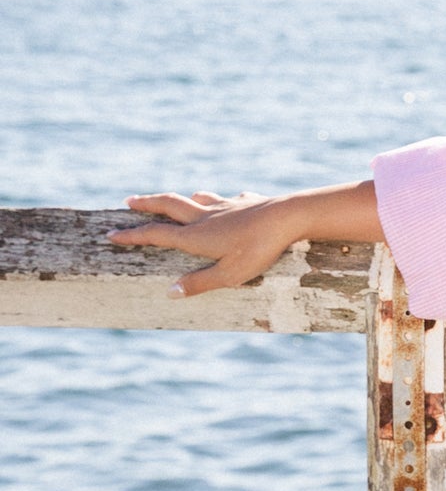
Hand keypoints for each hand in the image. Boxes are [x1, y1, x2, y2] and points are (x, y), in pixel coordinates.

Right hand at [107, 191, 300, 296]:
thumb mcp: (228, 275)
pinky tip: (231, 200)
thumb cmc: (259, 249)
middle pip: (169, 205)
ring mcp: (227, 206)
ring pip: (197, 198)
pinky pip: (229, 199)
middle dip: (147, 204)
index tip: (111, 234)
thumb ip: (199, 283)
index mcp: (196, 236)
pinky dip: (221, 200)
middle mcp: (206, 216)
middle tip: (129, 201)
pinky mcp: (247, 202)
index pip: (156, 235)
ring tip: (173, 199)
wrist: (290, 216)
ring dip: (181, 199)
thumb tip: (169, 292)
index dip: (132, 235)